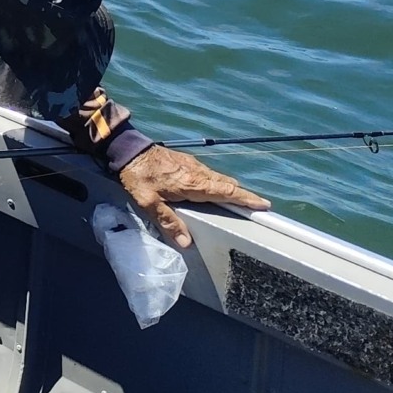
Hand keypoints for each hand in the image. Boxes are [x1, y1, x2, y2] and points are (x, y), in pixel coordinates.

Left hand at [117, 144, 269, 249]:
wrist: (127, 149)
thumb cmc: (138, 176)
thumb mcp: (149, 202)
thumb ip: (169, 222)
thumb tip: (187, 243)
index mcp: (193, 183)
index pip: (226, 191)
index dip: (246, 198)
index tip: (264, 204)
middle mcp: (197, 172)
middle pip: (226, 184)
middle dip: (242, 195)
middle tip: (255, 207)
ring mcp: (191, 164)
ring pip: (217, 178)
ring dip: (229, 188)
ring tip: (238, 201)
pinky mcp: (185, 161)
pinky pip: (208, 173)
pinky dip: (217, 182)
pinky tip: (212, 190)